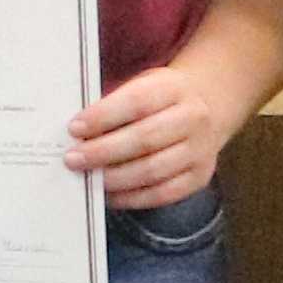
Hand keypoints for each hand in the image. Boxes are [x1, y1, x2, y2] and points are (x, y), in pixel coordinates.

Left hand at [71, 61, 236, 209]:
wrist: (209, 107)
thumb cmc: (161, 98)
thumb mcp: (142, 84)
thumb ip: (114, 103)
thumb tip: (77, 131)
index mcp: (174, 89)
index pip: (136, 103)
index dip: (103, 117)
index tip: (74, 128)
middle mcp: (193, 118)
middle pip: (144, 139)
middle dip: (103, 152)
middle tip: (73, 159)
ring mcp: (200, 151)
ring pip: (153, 170)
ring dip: (114, 178)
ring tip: (88, 177)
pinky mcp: (199, 177)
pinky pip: (162, 194)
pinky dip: (131, 198)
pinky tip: (109, 194)